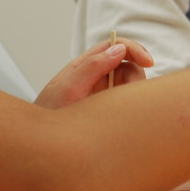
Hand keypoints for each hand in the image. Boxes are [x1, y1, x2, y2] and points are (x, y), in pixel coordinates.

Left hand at [35, 37, 153, 109]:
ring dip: (133, 96)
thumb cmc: (49, 115)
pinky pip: (127, 103)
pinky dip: (132, 107)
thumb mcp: (68, 89)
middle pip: (128, 66)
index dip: (134, 50)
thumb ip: (92, 67)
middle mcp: (97, 76)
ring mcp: (103, 93)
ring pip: (130, 86)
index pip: (115, 46)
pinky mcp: (108, 109)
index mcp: (86, 65)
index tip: (148, 62)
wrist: (41, 144)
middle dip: (136, 78)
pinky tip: (123, 120)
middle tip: (132, 98)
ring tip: (120, 113)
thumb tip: (119, 48)